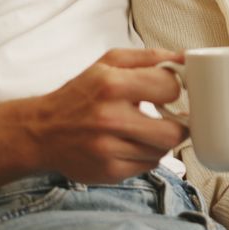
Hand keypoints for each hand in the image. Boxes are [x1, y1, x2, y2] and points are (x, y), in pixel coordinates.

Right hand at [22, 48, 185, 183]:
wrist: (43, 131)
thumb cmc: (81, 94)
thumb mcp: (108, 64)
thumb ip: (149, 58)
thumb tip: (186, 59)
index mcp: (111, 84)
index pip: (169, 88)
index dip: (173, 89)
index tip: (167, 92)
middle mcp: (110, 118)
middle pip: (173, 132)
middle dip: (177, 125)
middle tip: (169, 119)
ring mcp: (108, 148)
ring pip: (162, 152)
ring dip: (160, 142)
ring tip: (145, 131)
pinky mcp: (109, 172)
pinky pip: (147, 167)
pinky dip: (145, 156)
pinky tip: (130, 145)